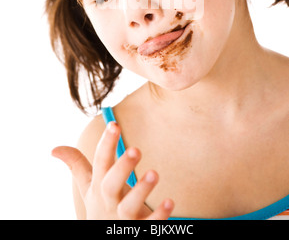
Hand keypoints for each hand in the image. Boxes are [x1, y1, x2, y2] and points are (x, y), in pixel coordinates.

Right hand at [52, 121, 174, 219]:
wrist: (106, 239)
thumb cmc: (100, 208)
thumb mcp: (88, 188)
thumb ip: (77, 166)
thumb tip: (54, 148)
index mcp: (98, 187)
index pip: (99, 162)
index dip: (106, 143)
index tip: (115, 124)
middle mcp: (109, 202)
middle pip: (111, 185)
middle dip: (122, 168)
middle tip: (136, 149)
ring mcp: (123, 219)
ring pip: (129, 206)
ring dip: (141, 190)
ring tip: (155, 173)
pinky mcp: (139, 231)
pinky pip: (150, 225)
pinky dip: (159, 215)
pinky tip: (169, 202)